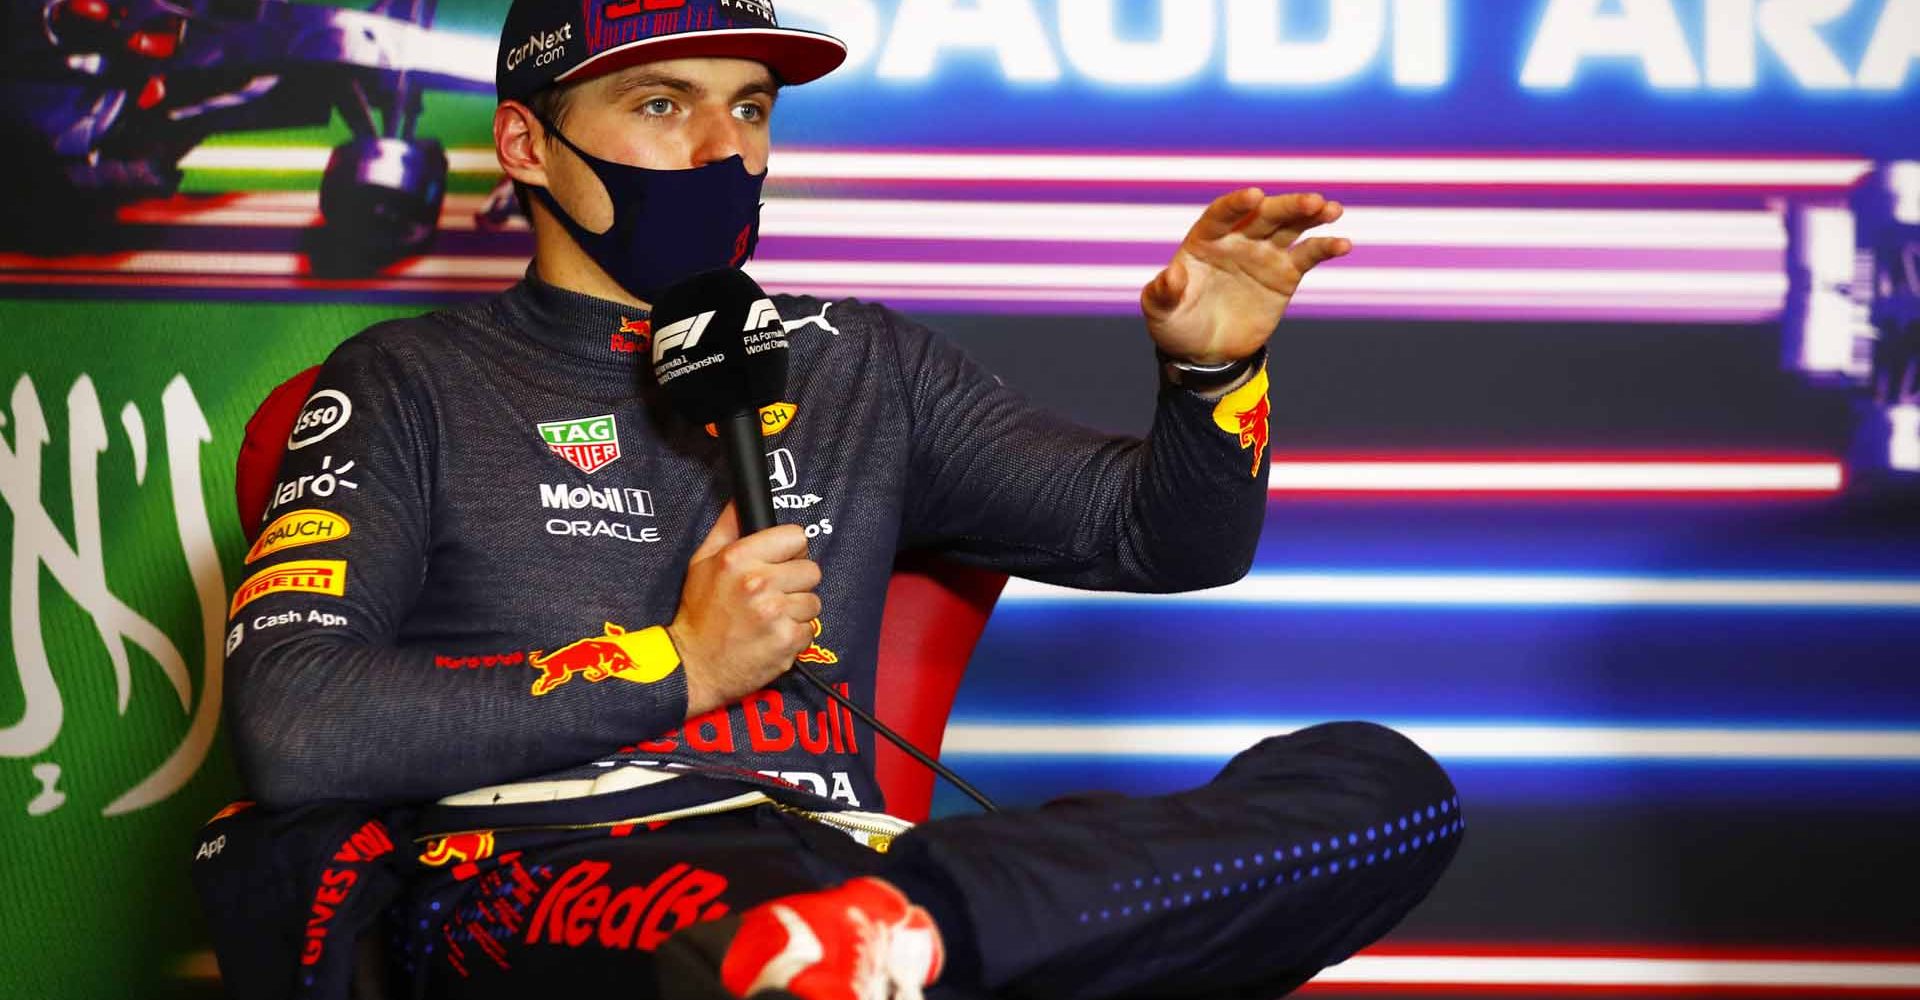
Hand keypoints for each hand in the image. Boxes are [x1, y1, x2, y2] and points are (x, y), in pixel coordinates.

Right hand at [669, 503, 821, 716]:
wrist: (694, 665)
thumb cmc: (698, 614)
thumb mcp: (702, 563)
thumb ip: (726, 528)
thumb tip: (741, 501)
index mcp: (739, 558)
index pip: (796, 536)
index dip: (790, 550)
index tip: (781, 563)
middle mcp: (759, 582)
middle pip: (811, 569)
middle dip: (796, 582)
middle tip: (773, 595)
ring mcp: (775, 613)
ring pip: (813, 601)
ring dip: (797, 611)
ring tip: (770, 618)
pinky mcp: (786, 640)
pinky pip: (811, 629)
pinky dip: (795, 635)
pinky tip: (772, 637)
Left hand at [1142, 190, 1349, 364]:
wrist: (1206, 352)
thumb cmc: (1176, 326)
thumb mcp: (1160, 313)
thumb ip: (1163, 293)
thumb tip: (1171, 275)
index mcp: (1205, 240)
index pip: (1222, 214)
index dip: (1237, 205)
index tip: (1254, 196)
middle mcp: (1237, 240)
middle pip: (1264, 214)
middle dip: (1287, 205)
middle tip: (1312, 201)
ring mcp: (1264, 254)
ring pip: (1290, 226)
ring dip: (1311, 215)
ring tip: (1332, 210)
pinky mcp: (1285, 274)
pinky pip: (1308, 254)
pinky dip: (1326, 246)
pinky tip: (1344, 244)